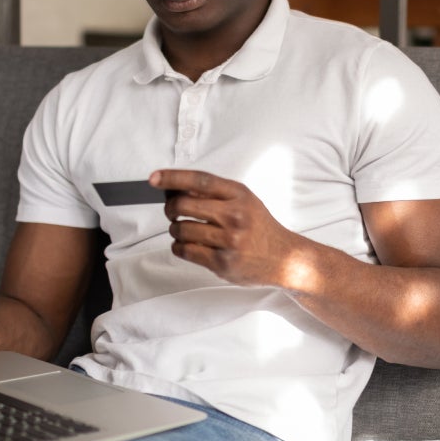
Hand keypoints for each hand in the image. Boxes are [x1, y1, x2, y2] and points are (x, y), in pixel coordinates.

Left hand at [150, 169, 313, 288]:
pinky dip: (179, 246)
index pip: (199, 180)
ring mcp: (229, 241)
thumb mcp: (245, 201)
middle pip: (184, 205)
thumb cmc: (260, 227)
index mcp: (239, 195)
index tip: (155, 178)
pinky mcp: (223, 263)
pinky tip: (186, 244)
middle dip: (170, 208)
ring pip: (181, 229)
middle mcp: (235, 215)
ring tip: (183, 231)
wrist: (285, 258)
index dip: (173, 177)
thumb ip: (215, 194)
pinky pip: (186, 251)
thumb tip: (176, 189)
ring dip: (175, 230)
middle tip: (172, 212)